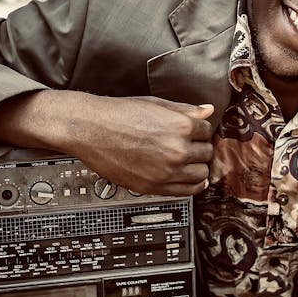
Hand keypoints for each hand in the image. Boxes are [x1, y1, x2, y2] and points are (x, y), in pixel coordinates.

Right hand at [75, 95, 214, 194]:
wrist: (90, 129)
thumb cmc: (116, 115)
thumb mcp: (155, 104)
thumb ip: (185, 109)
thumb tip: (206, 110)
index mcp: (180, 126)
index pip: (207, 130)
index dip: (201, 130)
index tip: (196, 132)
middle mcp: (177, 151)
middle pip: (207, 153)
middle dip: (200, 148)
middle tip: (192, 146)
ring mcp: (166, 172)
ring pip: (201, 174)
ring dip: (198, 167)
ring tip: (190, 161)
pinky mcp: (154, 186)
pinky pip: (186, 191)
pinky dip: (192, 186)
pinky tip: (190, 179)